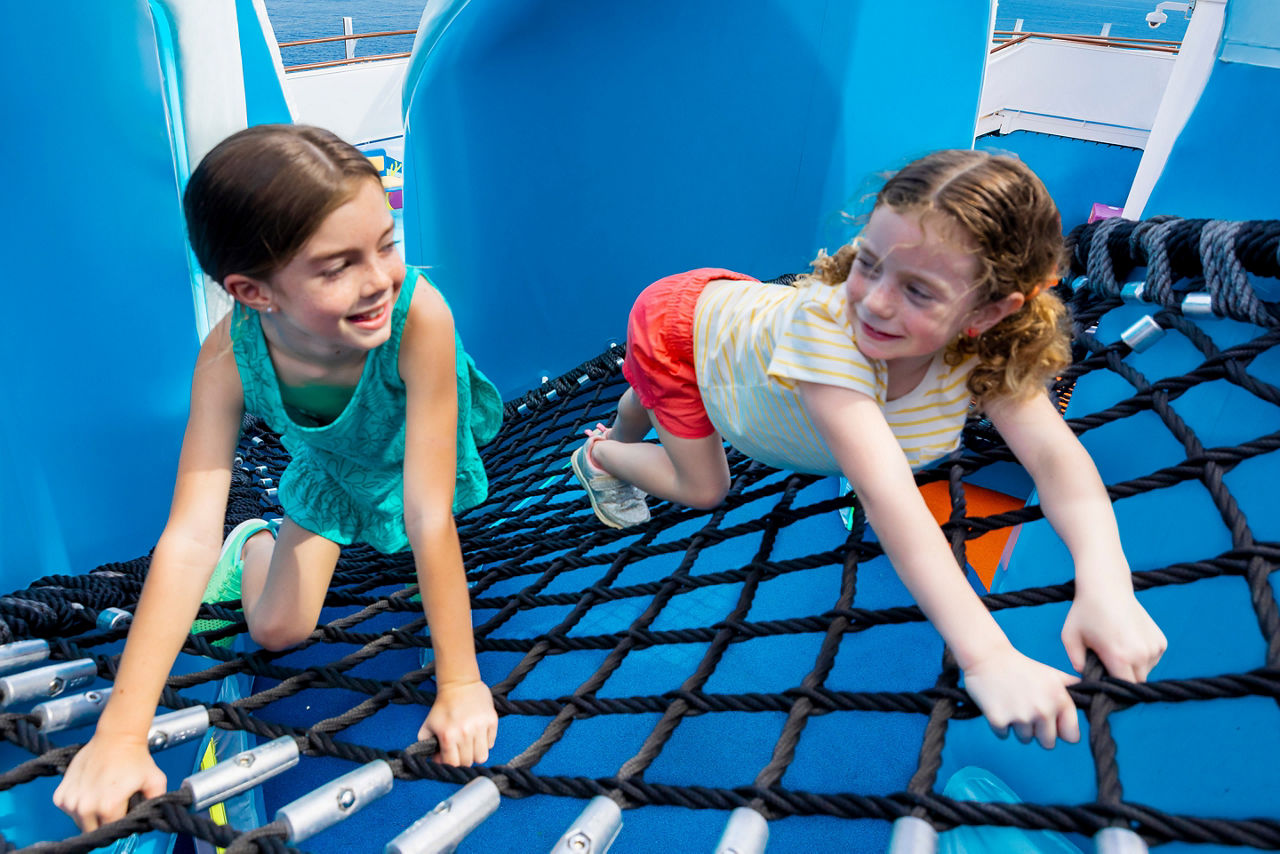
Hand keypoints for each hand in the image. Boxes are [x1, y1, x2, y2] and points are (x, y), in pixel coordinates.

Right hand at [54, 733, 166, 831]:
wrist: (116, 737)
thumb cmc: (135, 758)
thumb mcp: (155, 781)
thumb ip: (155, 803)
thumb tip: (148, 820)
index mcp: (108, 807)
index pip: (113, 829)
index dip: (120, 821)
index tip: (124, 809)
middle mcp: (85, 807)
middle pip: (94, 830)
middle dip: (104, 821)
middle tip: (113, 803)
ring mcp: (70, 801)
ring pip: (80, 822)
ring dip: (90, 814)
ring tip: (102, 794)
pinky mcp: (60, 795)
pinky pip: (69, 811)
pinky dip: (78, 805)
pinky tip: (90, 790)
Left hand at [418, 679, 497, 765]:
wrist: (459, 683)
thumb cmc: (443, 705)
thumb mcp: (428, 725)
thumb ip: (427, 744)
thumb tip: (435, 760)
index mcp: (448, 736)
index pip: (453, 764)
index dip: (449, 763)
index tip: (449, 757)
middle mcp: (465, 733)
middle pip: (468, 762)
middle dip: (462, 759)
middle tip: (459, 750)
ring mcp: (480, 727)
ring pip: (482, 757)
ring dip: (475, 754)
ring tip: (470, 745)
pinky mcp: (492, 721)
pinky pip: (491, 743)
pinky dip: (485, 743)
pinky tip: (478, 734)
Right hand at [963, 647, 1080, 748]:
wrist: (987, 656)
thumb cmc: (1020, 665)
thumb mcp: (1052, 674)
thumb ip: (1073, 687)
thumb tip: (1096, 695)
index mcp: (1060, 700)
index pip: (1071, 736)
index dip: (1060, 730)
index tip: (1051, 722)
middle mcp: (1043, 710)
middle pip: (1048, 743)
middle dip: (1038, 732)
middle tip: (1026, 710)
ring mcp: (1020, 716)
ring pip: (1025, 739)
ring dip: (1018, 727)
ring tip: (1011, 704)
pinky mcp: (998, 720)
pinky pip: (1004, 736)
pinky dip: (999, 725)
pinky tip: (997, 705)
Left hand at [1062, 590, 1166, 681]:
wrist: (1107, 586)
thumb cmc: (1085, 612)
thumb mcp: (1070, 637)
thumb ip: (1076, 662)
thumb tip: (1085, 677)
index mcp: (1120, 657)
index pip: (1122, 689)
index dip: (1111, 689)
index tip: (1102, 681)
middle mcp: (1141, 654)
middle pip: (1135, 683)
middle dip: (1122, 679)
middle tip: (1107, 664)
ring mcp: (1154, 648)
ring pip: (1145, 672)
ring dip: (1132, 668)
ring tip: (1116, 649)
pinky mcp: (1161, 641)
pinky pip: (1152, 660)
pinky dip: (1142, 657)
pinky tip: (1127, 642)